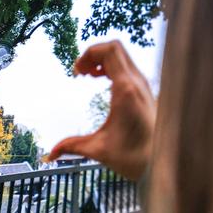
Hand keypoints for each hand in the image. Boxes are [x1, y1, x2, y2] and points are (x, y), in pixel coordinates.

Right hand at [47, 40, 155, 181]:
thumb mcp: (99, 150)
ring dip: (103, 60)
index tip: (77, 73)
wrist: (163, 165)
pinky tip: (104, 82)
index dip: (88, 54)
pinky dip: (113, 67)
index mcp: (125, 90)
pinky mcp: (147, 91)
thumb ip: (72, 147)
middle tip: (81, 72)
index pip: (108, 51)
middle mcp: (138, 83)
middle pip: (115, 47)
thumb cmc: (134, 157)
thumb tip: (50, 154)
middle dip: (93, 54)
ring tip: (90, 76)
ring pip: (123, 55)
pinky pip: (129, 66)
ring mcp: (145, 85)